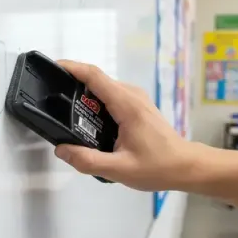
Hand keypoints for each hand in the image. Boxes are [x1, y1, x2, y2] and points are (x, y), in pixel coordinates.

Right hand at [55, 60, 194, 190]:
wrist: (186, 166)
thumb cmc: (158, 167)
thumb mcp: (120, 169)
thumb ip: (88, 161)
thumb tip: (61, 149)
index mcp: (127, 105)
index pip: (94, 75)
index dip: (71, 68)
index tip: (51, 69)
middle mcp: (132, 95)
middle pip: (97, 79)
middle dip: (72, 84)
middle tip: (52, 99)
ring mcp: (136, 98)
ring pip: (104, 88)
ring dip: (84, 95)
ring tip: (65, 111)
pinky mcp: (138, 106)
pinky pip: (112, 96)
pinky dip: (96, 102)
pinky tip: (88, 120)